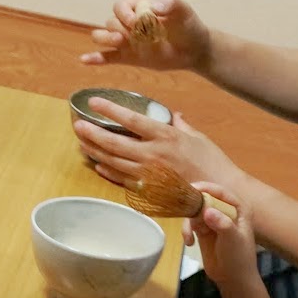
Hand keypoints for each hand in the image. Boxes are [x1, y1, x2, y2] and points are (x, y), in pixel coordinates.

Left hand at [74, 105, 247, 206]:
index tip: (94, 103)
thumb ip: (181, 125)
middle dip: (92, 133)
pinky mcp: (149, 191)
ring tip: (82, 143)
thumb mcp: (198, 137)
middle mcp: (154, 154)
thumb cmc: (212, 164)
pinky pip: (122, 180)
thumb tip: (173, 114)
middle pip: (115, 143)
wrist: (220, 195)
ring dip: (95, 152)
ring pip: (114, 162)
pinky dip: (108, 172)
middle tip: (77, 125)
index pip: (131, 119)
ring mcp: (149, 174)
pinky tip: (98, 164)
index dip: (109, 110)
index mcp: (166, 136)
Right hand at [81, 0, 211, 73]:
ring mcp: (126, 41)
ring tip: (119, 42)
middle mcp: (128, 23)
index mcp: (138, 8)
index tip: (137, 21)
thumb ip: (172, 4)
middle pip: (110, 22)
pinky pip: (107, 57)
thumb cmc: (188, 26)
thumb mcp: (184, 11)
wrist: (194, 49)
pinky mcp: (127, 57)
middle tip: (130, 35)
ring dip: (104, 39)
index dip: (125, 13)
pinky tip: (85, 60)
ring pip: (102, 36)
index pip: (121, 6)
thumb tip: (155, 6)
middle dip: (117, 27)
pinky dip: (95, 59)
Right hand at [187, 185, 258, 294]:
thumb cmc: (238, 257)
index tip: (191, 189)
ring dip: (189, 222)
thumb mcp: (232, 239)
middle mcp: (225, 211)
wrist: (233, 278)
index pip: (221, 192)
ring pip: (195, 211)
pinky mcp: (203, 230)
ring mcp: (213, 220)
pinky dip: (187, 231)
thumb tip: (207, 211)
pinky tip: (189, 243)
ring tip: (189, 236)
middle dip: (193, 205)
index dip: (206, 188)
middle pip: (205, 198)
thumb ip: (222, 224)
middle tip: (183, 210)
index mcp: (238, 208)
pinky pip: (191, 223)